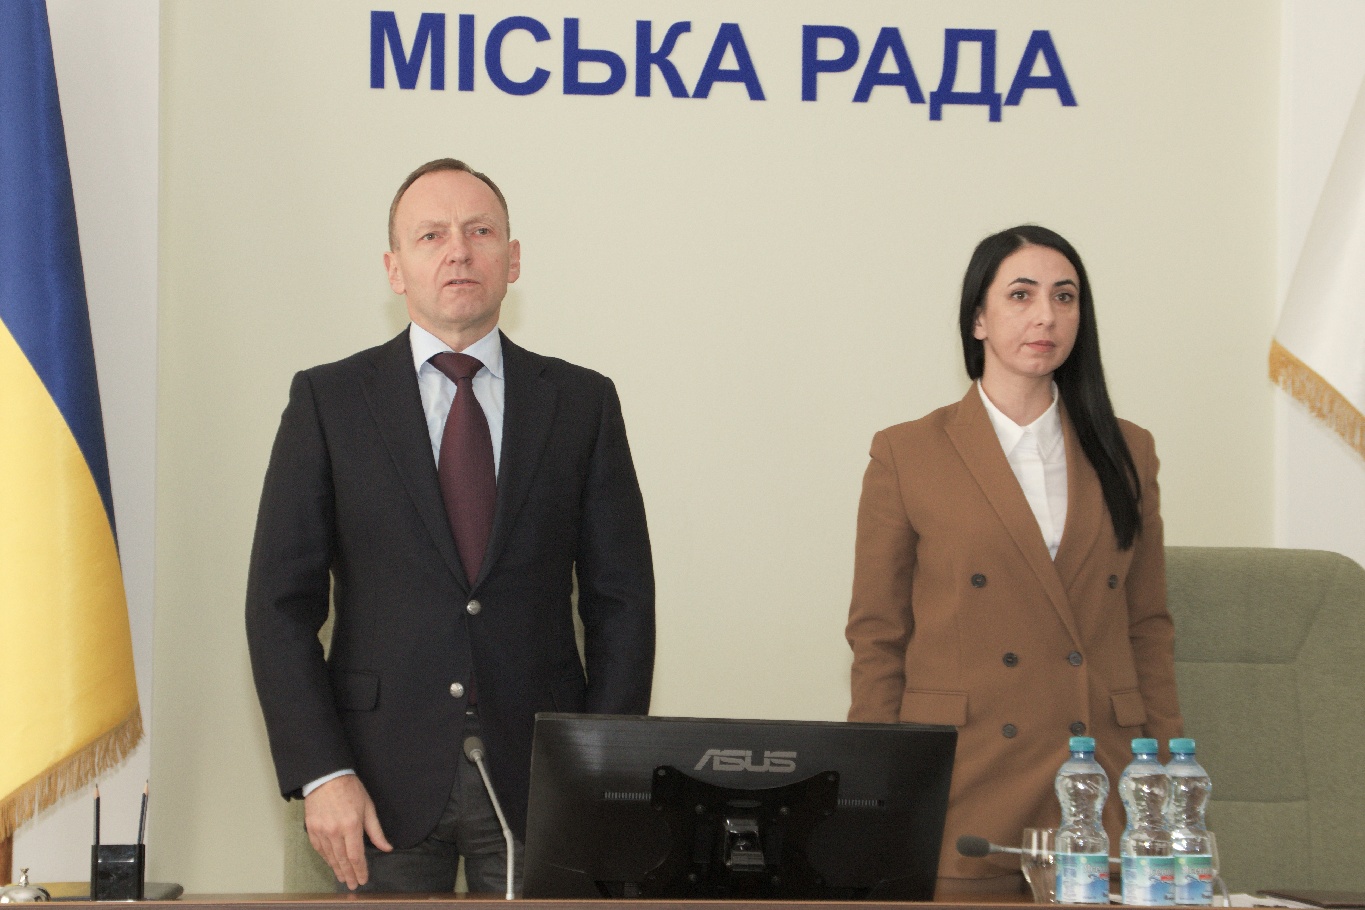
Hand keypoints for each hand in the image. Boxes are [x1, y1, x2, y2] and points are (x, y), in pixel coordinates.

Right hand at [303, 774, 392, 889]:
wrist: (326, 776)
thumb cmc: (350, 789)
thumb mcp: (368, 807)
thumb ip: (376, 831)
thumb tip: (386, 848)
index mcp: (351, 825)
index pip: (356, 856)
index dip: (360, 870)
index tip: (363, 879)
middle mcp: (335, 831)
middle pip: (342, 860)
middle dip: (349, 874)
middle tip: (353, 885)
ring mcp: (321, 830)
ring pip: (330, 856)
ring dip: (337, 869)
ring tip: (343, 878)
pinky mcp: (311, 828)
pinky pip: (319, 849)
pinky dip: (326, 858)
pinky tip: (331, 863)